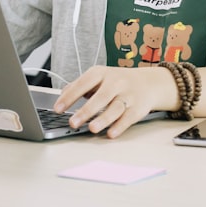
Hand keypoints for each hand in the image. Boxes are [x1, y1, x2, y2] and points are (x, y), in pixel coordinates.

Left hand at [53, 66, 172, 137]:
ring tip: (92, 129)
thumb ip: (79, 86)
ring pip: (116, 107)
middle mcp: (115, 82)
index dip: (70, 97)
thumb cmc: (116, 81)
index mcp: (101, 73)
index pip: (83, 83)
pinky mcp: (138, 108)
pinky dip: (119, 126)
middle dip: (86, 111)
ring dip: (104, 119)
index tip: (58, 109)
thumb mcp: (98, 77)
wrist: (148, 82)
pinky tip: (110, 133)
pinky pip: (128, 118)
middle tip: (73, 123)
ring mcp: (128, 95)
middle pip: (100, 97)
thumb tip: (62, 96)